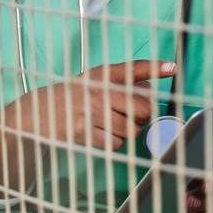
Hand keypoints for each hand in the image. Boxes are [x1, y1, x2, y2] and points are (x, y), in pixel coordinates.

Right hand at [0, 59, 175, 151]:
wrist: (39, 112)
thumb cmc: (75, 97)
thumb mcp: (94, 81)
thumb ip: (121, 83)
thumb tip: (153, 95)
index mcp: (103, 74)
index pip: (133, 69)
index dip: (155, 67)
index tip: (172, 67)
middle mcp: (98, 90)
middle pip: (143, 109)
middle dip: (144, 117)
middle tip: (133, 116)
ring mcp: (91, 112)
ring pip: (132, 130)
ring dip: (128, 132)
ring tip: (110, 124)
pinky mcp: (84, 133)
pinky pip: (115, 144)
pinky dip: (113, 143)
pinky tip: (100, 134)